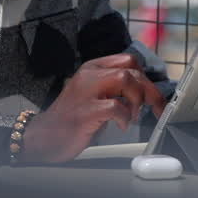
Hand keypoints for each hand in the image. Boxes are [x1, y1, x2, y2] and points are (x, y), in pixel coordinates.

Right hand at [18, 53, 166, 163]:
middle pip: (131, 68)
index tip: (154, 96)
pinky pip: (115, 106)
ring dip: (136, 99)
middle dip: (148, 90)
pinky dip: (125, 117)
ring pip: (124, 79)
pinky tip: (121, 125)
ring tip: (132, 115)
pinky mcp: (85, 111)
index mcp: (92, 68)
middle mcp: (89, 75)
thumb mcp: (94, 95)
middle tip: (154, 108)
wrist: (43, 137)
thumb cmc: (72, 119)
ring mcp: (86, 91)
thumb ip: (114, 89)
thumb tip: (144, 92)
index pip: (128, 60)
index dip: (146, 78)